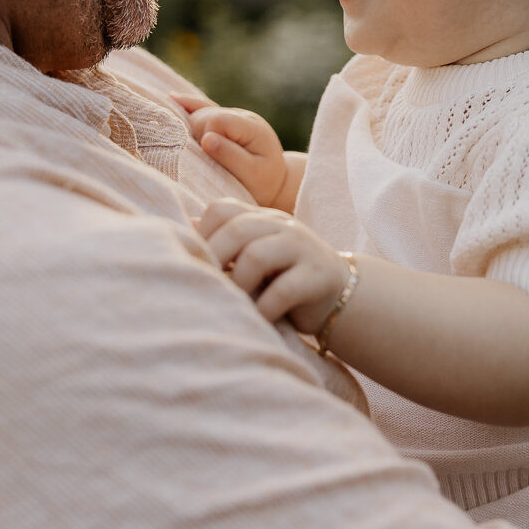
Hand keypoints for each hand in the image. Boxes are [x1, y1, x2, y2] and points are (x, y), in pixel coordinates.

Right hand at [173, 95, 288, 209]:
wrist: (274, 182)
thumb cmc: (263, 182)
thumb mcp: (252, 174)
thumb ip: (230, 156)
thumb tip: (206, 139)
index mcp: (252, 127)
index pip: (220, 120)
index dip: (206, 136)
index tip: (207, 156)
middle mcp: (242, 117)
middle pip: (206, 115)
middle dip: (196, 134)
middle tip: (201, 158)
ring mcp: (232, 117)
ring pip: (201, 112)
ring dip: (189, 127)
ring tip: (184, 145)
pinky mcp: (223, 121)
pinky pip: (203, 108)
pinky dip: (188, 105)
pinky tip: (172, 98)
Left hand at [196, 198, 351, 336]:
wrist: (340, 296)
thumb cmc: (285, 277)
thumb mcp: (255, 254)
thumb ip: (226, 240)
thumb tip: (188, 225)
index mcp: (262, 218)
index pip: (222, 209)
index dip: (203, 234)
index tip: (197, 262)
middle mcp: (282, 226)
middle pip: (237, 229)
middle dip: (215, 259)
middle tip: (207, 285)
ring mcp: (302, 248)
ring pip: (257, 256)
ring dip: (238, 284)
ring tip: (233, 303)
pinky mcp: (318, 277)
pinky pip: (284, 290)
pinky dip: (265, 308)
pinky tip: (259, 319)